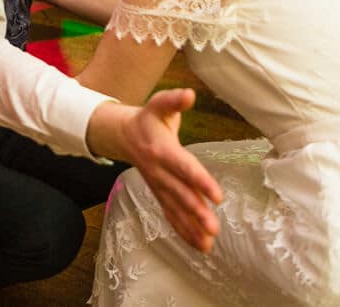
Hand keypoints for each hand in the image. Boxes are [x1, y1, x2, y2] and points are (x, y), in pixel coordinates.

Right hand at [90, 90, 222, 252]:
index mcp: (162, 150)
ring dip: (191, 227)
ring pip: (175, 209)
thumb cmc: (148, 119)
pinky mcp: (160, 194)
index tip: (216, 196)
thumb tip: (189, 94)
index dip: (199, 181)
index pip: (183, 167)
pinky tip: (200, 245)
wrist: (122, 135)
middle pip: (179, 193)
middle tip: (212, 227)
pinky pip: (170, 215)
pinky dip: (184, 231)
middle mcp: (159, 171)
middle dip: (195, 211)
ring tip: (208, 243)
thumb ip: (174, 100)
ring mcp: (158, 185)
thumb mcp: (159, 104)